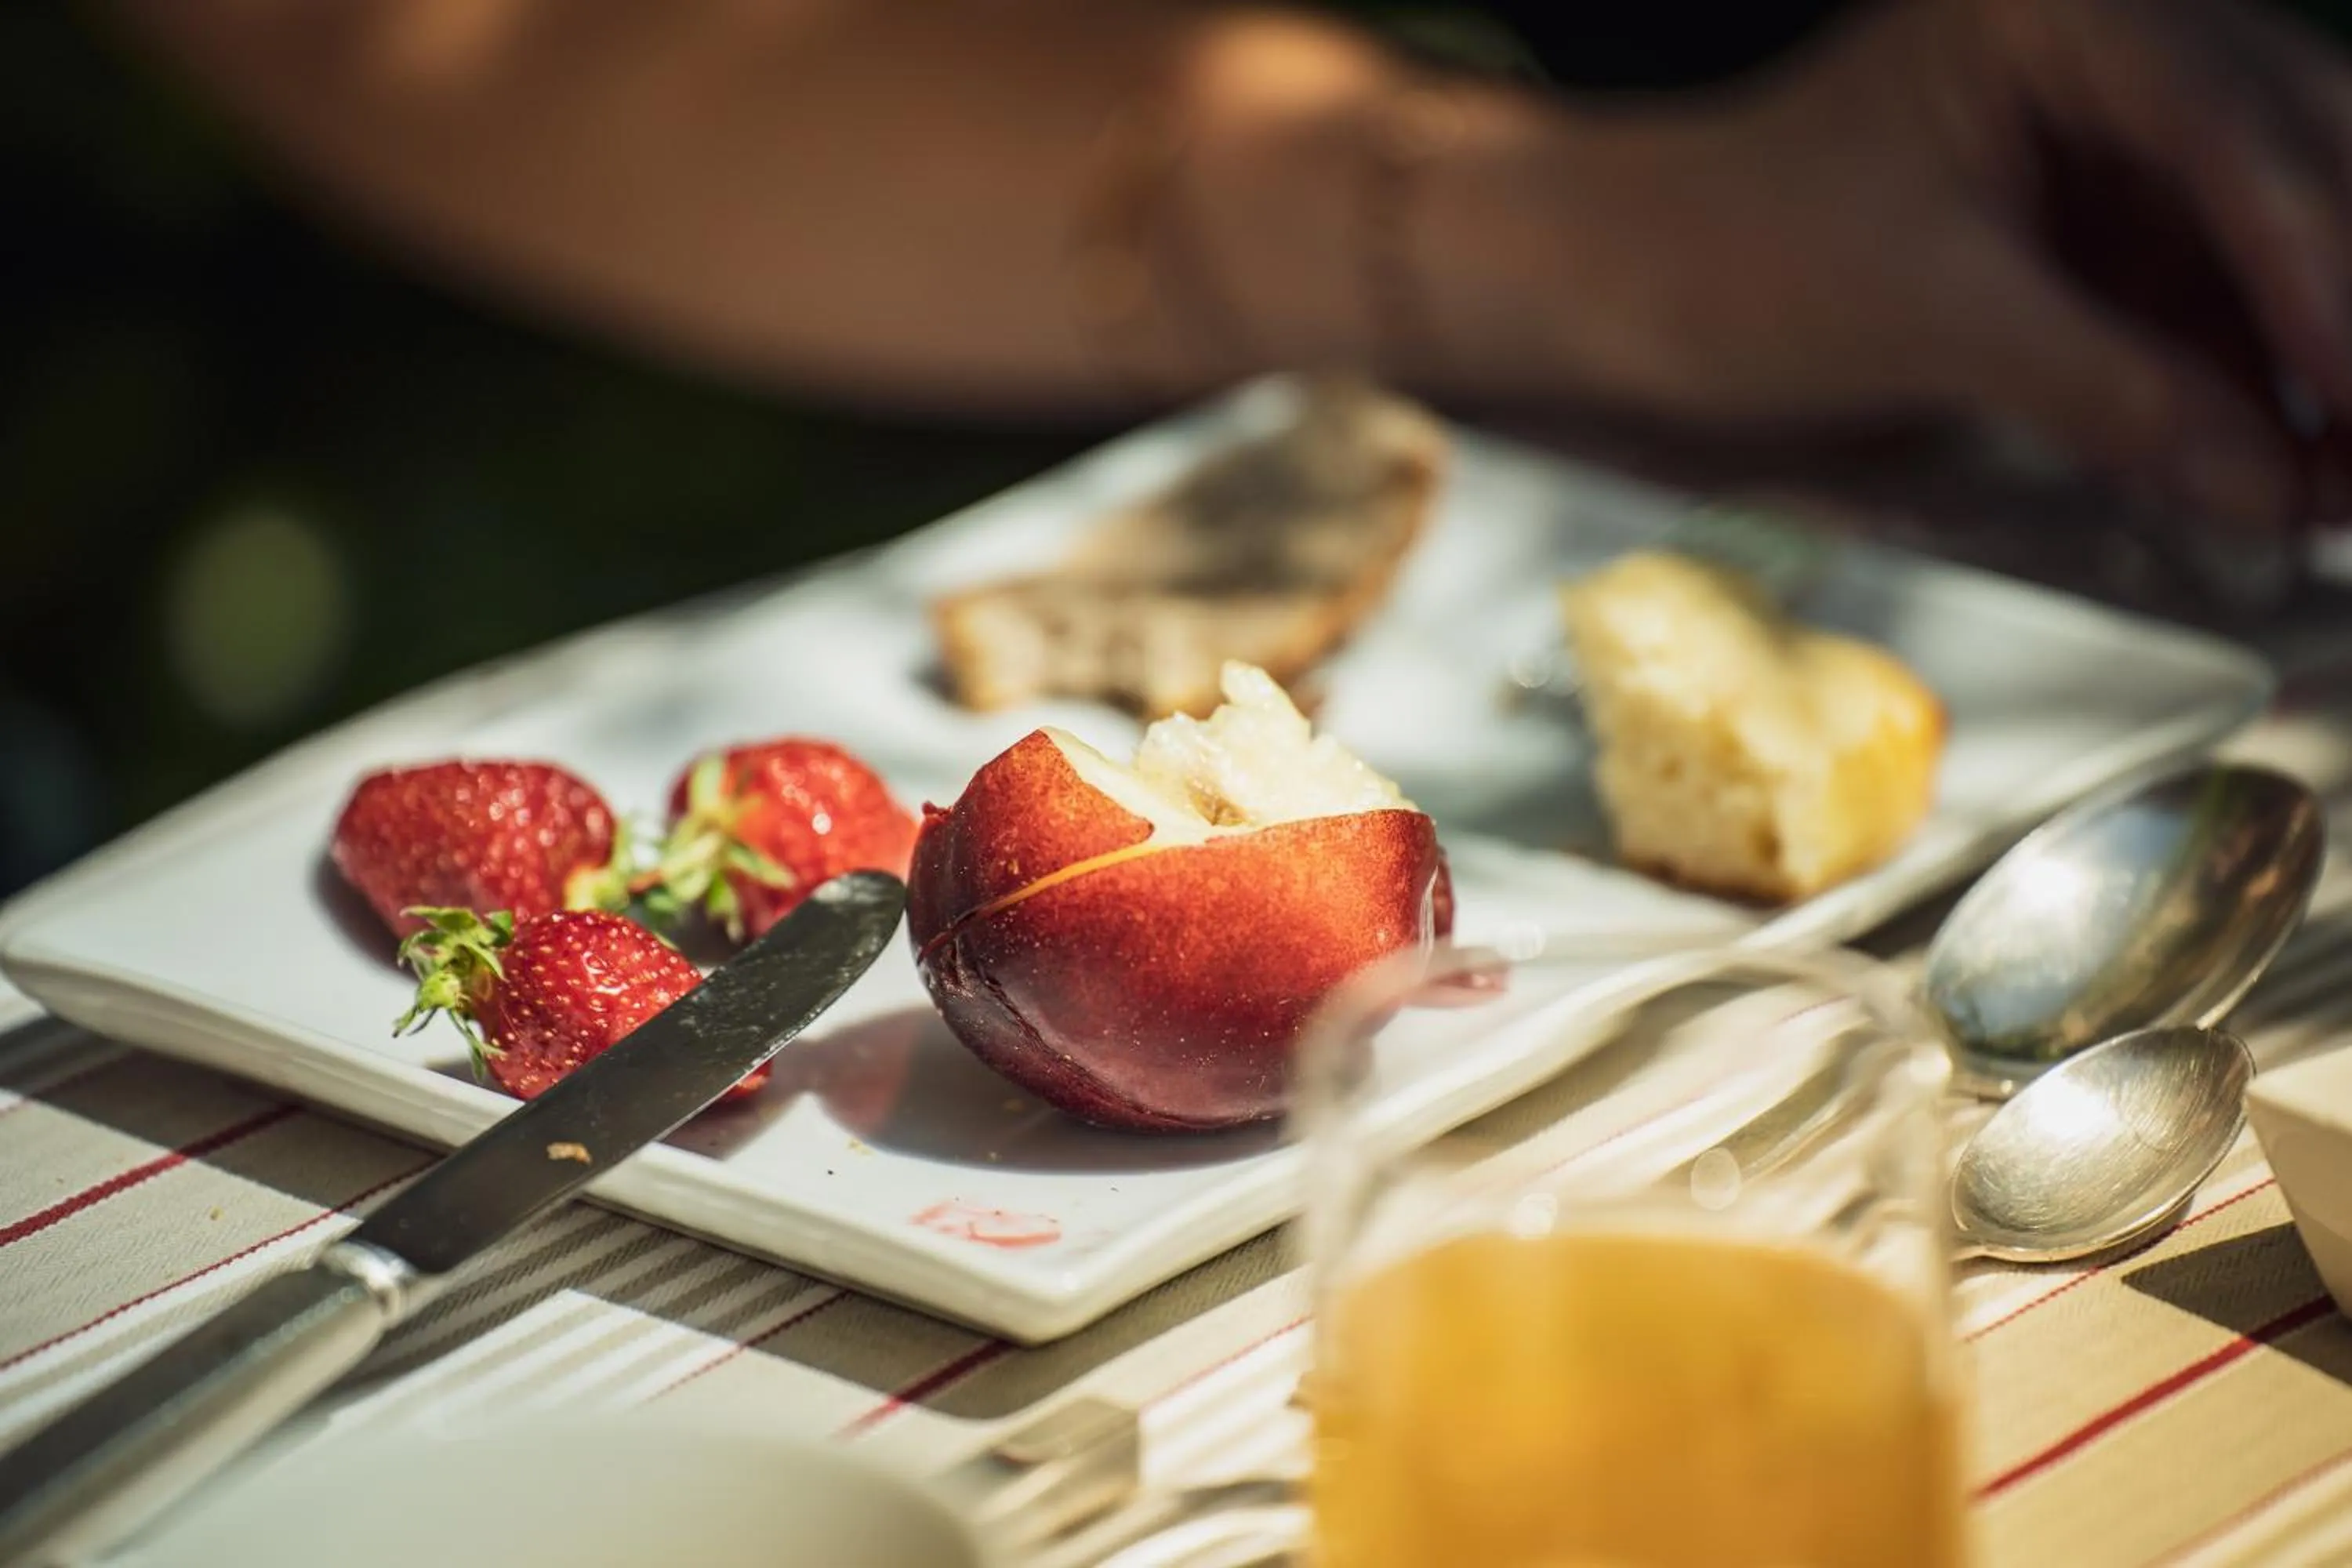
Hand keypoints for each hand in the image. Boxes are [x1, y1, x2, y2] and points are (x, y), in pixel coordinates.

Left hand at [1417, 0, 2351, 528]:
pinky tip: (2288, 475)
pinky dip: (2249, 391)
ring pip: (2274, 244)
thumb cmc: (1729, 257)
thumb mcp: (1931, 320)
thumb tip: (2268, 487)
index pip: (2240, 141)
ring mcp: (2111, 135)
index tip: (2350, 395)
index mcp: (2066, 12)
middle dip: (2340, 322)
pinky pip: (2208, 302)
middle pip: (2297, 169)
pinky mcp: (2093, 226)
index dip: (2325, 282)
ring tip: (2340, 489)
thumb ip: (2114, 396)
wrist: (1616, 289)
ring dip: (2317, 367)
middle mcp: (2112, 47)